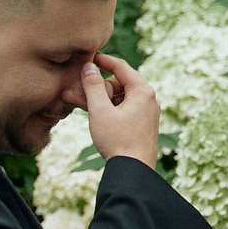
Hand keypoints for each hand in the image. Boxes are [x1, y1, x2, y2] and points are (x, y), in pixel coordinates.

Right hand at [82, 51, 159, 168]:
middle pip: (119, 83)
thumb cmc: (117, 140)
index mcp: (142, 91)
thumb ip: (93, 86)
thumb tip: (88, 66)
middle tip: (78, 94)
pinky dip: (109, 110)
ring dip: (101, 100)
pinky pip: (123, 109)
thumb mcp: (100, 110)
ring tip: (81, 106)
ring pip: (120, 98)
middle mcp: (149, 99)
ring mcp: (147, 113)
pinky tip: (95, 117)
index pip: (121, 66)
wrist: (134, 171)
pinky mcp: (143, 124)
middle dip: (98, 87)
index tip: (86, 57)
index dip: (102, 60)